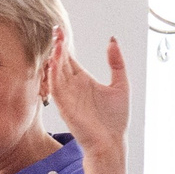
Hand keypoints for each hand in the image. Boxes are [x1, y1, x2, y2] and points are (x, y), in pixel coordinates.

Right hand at [46, 29, 130, 162]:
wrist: (111, 143)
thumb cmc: (115, 120)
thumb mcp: (121, 84)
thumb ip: (116, 62)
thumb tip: (112, 40)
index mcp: (83, 80)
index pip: (69, 58)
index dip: (64, 44)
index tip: (60, 30)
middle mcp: (72, 86)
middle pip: (60, 62)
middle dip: (57, 46)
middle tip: (56, 30)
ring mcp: (67, 96)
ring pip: (55, 72)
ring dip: (55, 57)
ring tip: (57, 42)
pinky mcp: (64, 106)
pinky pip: (55, 87)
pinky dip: (53, 74)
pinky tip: (55, 62)